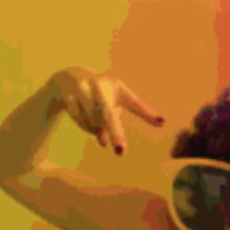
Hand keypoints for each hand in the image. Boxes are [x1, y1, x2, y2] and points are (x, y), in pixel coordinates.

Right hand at [49, 67, 164, 155]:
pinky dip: (85, 126)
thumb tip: (129, 143)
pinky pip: (79, 120)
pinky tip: (86, 123)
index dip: (147, 113)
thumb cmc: (100, 94)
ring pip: (93, 122)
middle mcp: (100, 86)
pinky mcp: (68, 95)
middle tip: (121, 152)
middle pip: (108, 115)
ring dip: (96, 129)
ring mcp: (83, 89)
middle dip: (115, 134)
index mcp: (117, 87)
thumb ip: (125, 121)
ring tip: (97, 124)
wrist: (67, 78)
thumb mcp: (116, 102)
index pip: (134, 103)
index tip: (162, 123)